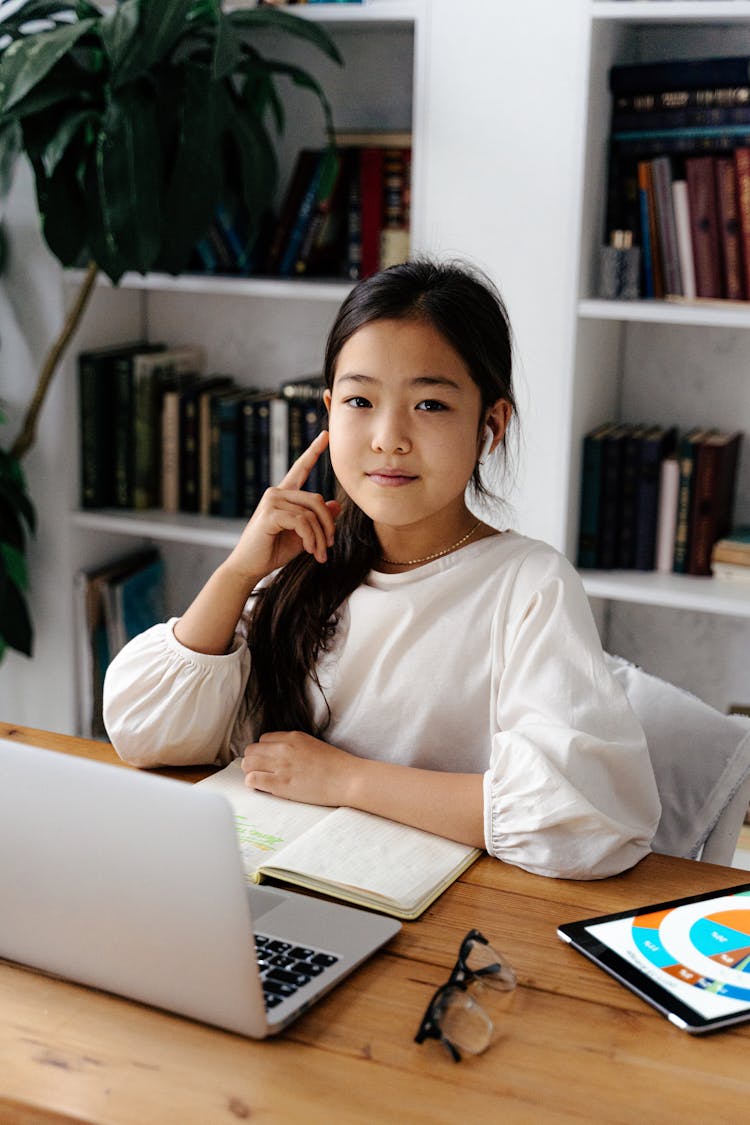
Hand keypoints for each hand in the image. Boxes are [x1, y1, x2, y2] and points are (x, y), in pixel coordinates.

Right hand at [226, 431, 340, 581]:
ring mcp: (272, 501)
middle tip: (329, 546)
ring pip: (311, 513)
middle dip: (328, 525)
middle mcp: (277, 493)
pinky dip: (310, 538)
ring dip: (320, 537)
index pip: (301, 469)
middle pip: (317, 499)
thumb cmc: (273, 551)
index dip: (314, 451)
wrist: (249, 567)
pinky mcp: (270, 513)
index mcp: (284, 495)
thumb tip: (336, 504)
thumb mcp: (302, 535)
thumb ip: (317, 520)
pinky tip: (309, 550)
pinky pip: (302, 522)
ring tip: (319, 554)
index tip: (326, 435)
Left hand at [241, 730, 359, 806]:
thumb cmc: (336, 765)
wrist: (348, 779)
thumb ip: (294, 746)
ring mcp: (281, 765)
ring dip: (251, 771)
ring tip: (261, 779)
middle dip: (254, 761)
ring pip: (248, 764)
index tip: (268, 760)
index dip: (264, 751)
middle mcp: (284, 748)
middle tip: (261, 771)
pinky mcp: (280, 784)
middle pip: (252, 750)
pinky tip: (262, 786)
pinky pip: (253, 779)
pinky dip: (253, 783)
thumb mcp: (313, 745)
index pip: (263, 739)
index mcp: (293, 737)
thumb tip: (279, 754)